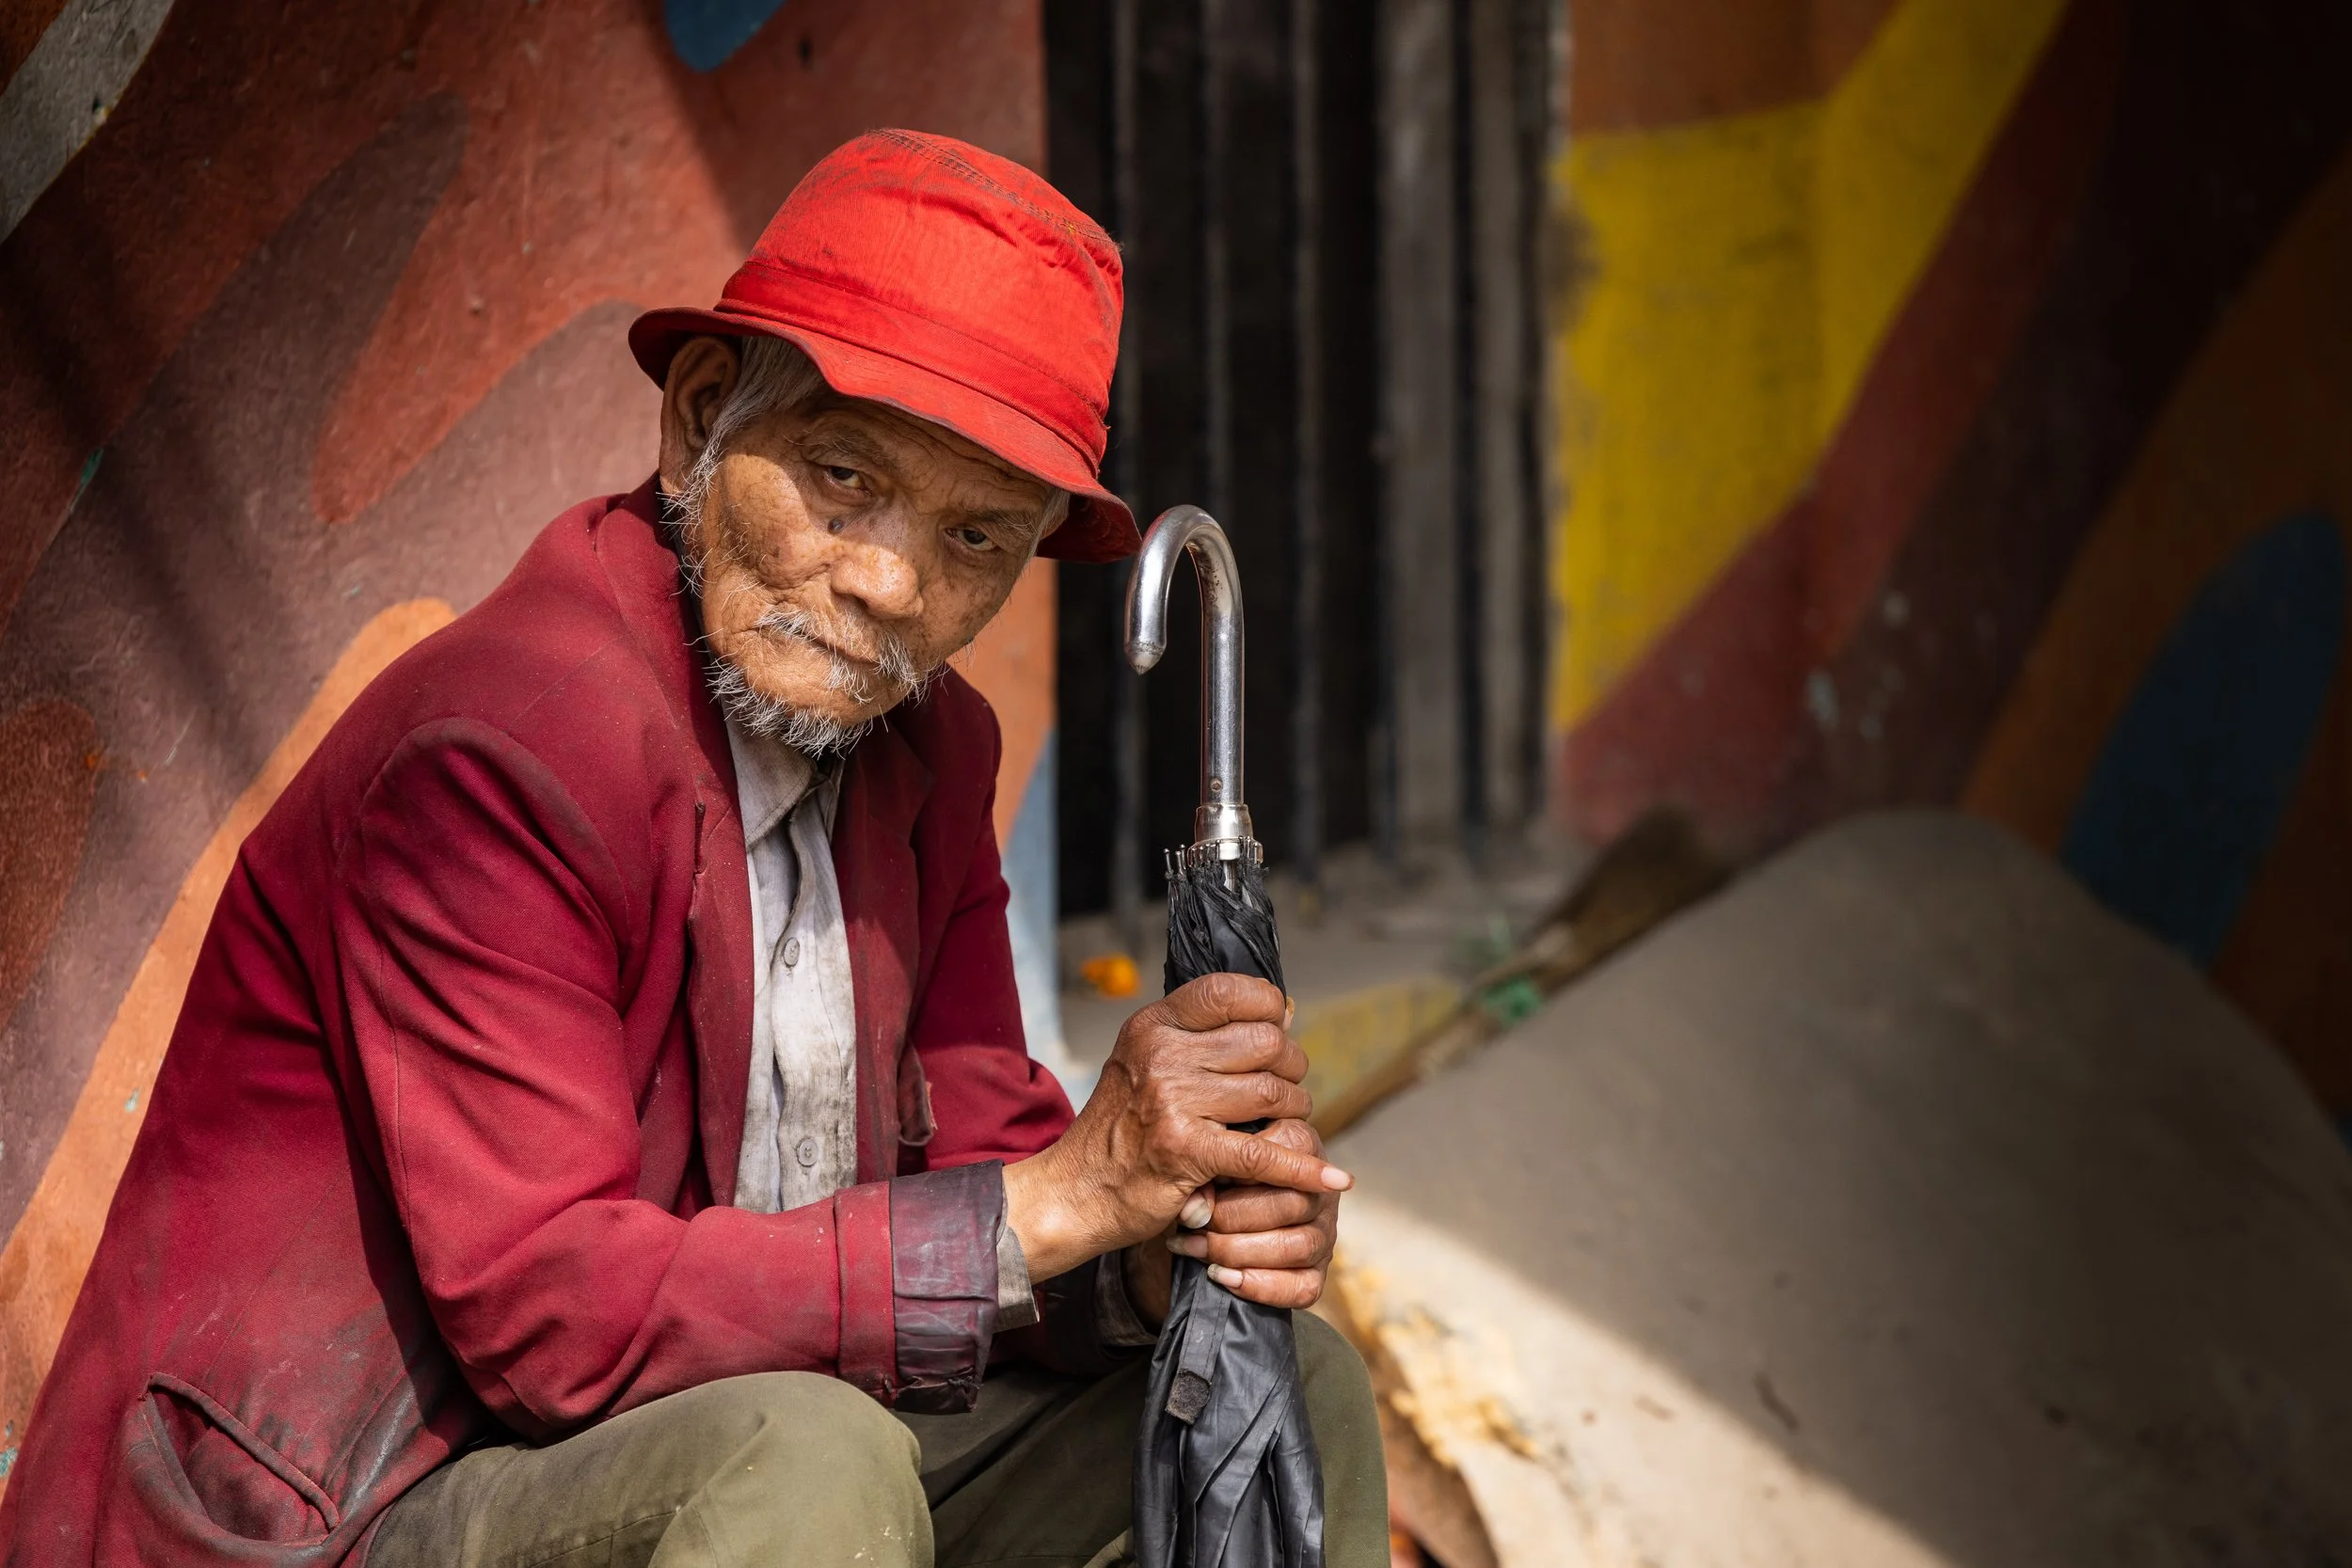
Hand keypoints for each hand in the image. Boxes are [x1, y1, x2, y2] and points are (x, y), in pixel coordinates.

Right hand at [1004, 974, 1351, 1282]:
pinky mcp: (1188, 1152)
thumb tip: (1285, 1008)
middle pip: (1265, 1042)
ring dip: (1294, 1112)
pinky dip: (1305, 1169)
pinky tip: (1333, 1178)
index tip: (1277, 1027)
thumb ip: (1205, 1037)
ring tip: (1284, 1123)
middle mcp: (1162, 1056)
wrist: (1077, 1190)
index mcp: (1152, 1026)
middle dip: (1290, 1065)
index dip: (1267, 1005)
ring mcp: (1174, 1102)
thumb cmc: (1121, 1128)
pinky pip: (1265, 1154)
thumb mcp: (1147, 1063)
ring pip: (1273, 1093)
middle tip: (1285, 1086)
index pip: (1228, 991)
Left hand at [1163, 1118, 1338, 1308]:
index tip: (1206, 1181)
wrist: (1209, 1216)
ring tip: (1197, 1250)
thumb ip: (1208, 1170)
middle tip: (1192, 1222)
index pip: (1285, 1156)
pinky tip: (1224, 1278)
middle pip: (1292, 1203)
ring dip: (1239, 1253)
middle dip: (1233, 1217)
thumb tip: (1197, 1210)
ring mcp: (1324, 1231)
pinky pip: (1303, 1288)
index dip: (1242, 1173)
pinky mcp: (1318, 1271)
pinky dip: (1261, 1286)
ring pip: (1298, 1246)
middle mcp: (1320, 1188)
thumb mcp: (1208, 1156)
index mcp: (1300, 1143)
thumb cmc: (1210, 1174)